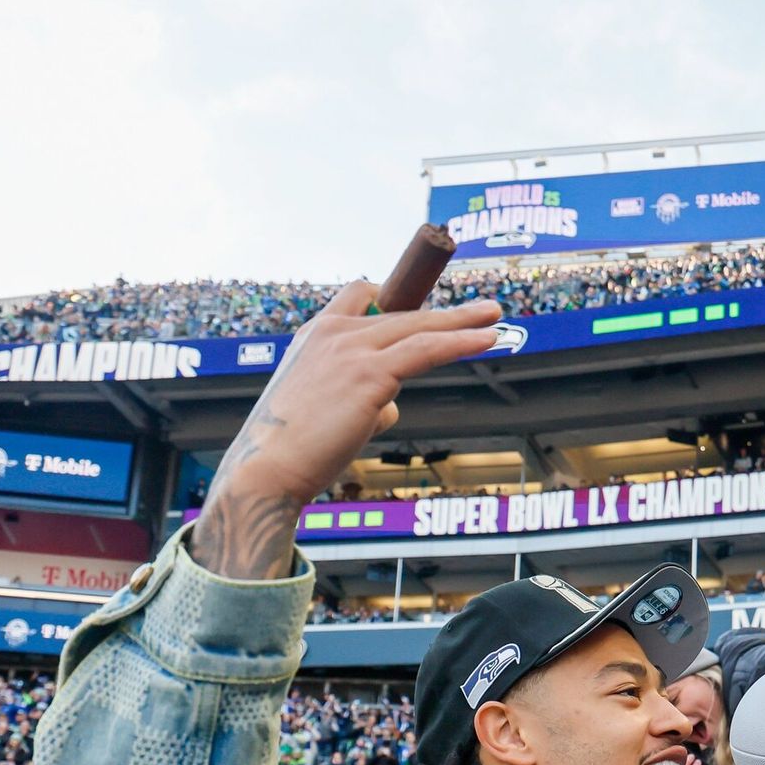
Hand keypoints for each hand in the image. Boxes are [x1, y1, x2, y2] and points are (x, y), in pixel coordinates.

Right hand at [190, 287, 503, 579]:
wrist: (268, 467)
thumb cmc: (292, 450)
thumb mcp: (324, 409)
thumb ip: (360, 397)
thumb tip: (390, 406)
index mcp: (313, 336)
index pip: (358, 296)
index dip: (392, 298)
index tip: (422, 305)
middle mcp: (332, 334)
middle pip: (399, 309)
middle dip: (445, 309)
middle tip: (483, 307)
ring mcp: (351, 350)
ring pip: (419, 326)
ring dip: (462, 320)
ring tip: (495, 315)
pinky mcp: (370, 374)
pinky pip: (426, 350)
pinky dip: (460, 342)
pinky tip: (488, 339)